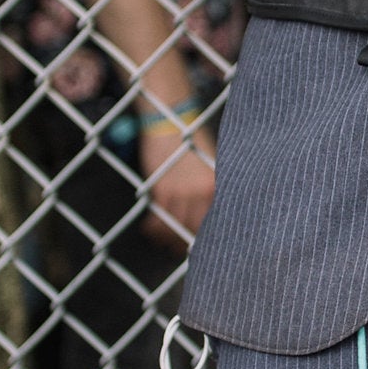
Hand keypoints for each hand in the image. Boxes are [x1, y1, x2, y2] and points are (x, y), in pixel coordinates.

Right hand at [141, 125, 216, 245]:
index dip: (206, 239)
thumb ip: (210, 190)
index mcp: (217, 187)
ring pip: (174, 228)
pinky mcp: (162, 190)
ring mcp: (182, 192)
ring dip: (167, 238)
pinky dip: (153, 229)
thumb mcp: (209, 165)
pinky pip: (157, 220)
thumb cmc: (191, 142)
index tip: (199, 248)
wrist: (170, 119)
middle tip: (177, 249)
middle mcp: (203, 192)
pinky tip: (150, 229)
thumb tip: (211, 219)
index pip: (215, 223)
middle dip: (184, 242)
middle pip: (194, 230)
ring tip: (163, 241)